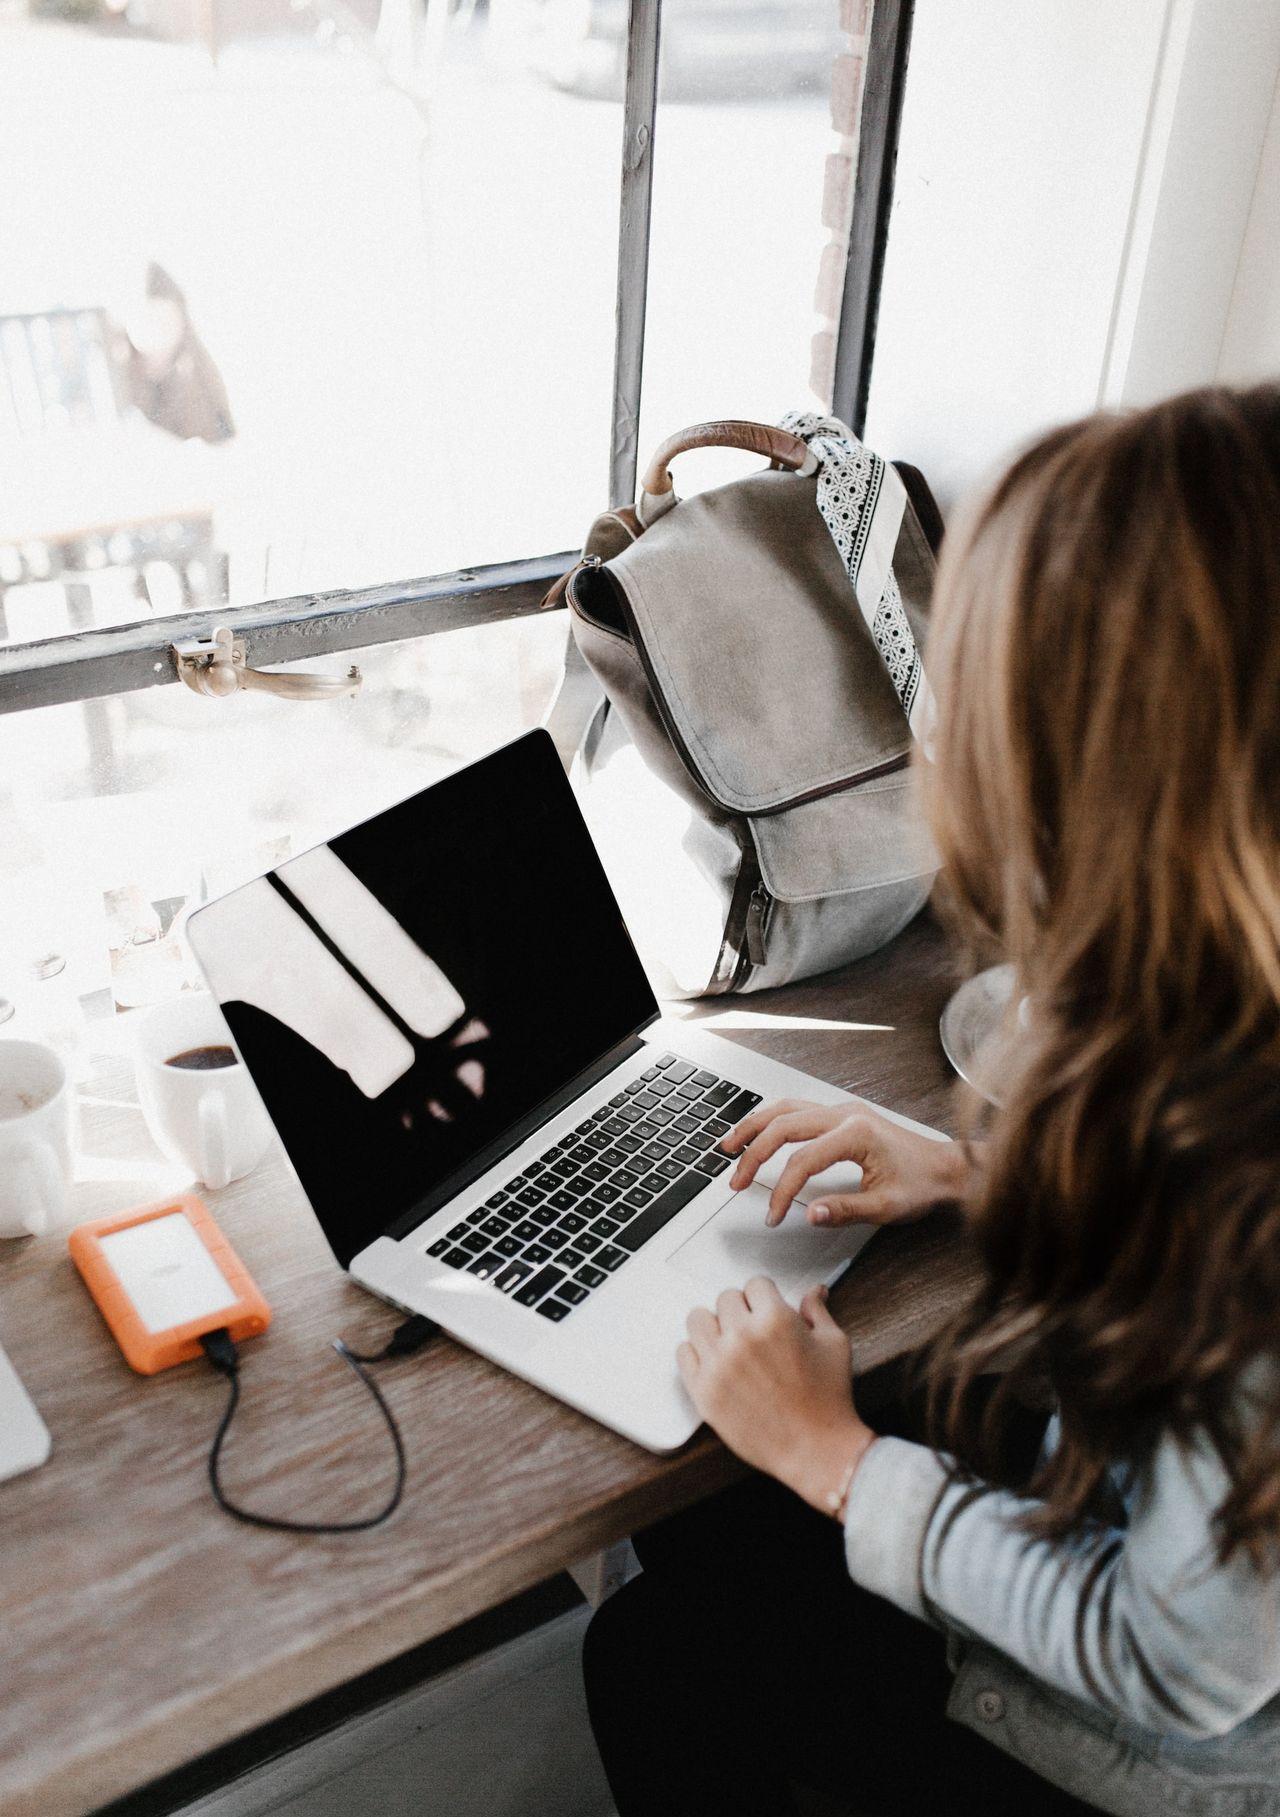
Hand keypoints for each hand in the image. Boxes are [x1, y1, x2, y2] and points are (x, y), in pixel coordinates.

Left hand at [676, 1277, 874, 1515]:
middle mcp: (742, 1337)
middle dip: (742, 1310)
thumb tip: (815, 1291)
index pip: (755, 1284)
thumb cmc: (829, 1399)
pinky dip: (697, 1353)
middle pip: (725, 1299)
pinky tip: (716, 1362)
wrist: (816, 1450)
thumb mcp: (834, 1345)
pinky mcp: (703, 1391)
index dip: (765, 1297)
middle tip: (754, 1331)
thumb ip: (817, 1312)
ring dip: (714, 1326)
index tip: (768, 1310)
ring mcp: (718, 1364)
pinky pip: (683, 1352)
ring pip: (698, 1319)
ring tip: (730, 1342)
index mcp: (775, 1320)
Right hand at [722, 1098, 970, 1228]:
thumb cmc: (923, 1184)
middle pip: (784, 1125)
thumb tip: (809, 1214)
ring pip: (786, 1109)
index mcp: (856, 1134)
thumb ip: (845, 1210)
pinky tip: (758, 1132)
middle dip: (754, 1154)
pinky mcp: (842, 1115)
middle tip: (736, 1182)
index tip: (773, 1215)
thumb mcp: (887, 1207)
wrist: (947, 1167)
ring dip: (755, 1127)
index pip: (802, 1161)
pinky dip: (772, 1120)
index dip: (782, 1190)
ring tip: (729, 1147)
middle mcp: (845, 1114)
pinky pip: (797, 1109)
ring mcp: (843, 1110)